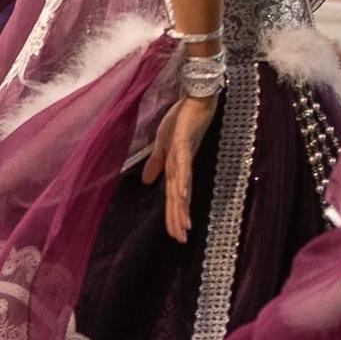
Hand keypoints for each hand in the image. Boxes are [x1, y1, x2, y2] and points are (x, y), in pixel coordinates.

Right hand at [141, 92, 217, 242]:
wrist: (195, 99)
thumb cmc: (181, 120)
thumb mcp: (163, 144)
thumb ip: (156, 163)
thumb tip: (145, 182)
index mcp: (177, 168)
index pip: (173, 196)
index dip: (174, 215)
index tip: (175, 235)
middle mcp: (184, 166)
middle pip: (179, 197)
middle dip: (179, 218)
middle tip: (181, 240)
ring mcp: (185, 156)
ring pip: (182, 186)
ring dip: (183, 207)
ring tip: (184, 226)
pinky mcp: (184, 144)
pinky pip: (182, 165)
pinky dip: (182, 181)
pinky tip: (182, 194)